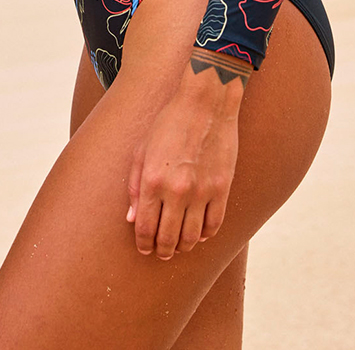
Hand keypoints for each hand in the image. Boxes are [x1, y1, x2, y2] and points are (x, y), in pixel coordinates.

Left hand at [126, 60, 244, 259]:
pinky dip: (206, 234)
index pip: (145, 228)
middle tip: (162, 253)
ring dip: (184, 246)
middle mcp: (177, 190)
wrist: (206, 101)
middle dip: (162, 250)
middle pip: (168, 238)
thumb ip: (135, 186)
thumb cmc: (170, 121)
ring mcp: (202, 191)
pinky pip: (214, 224)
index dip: (143, 244)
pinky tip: (200, 232)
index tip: (144, 248)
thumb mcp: (143, 149)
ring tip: (179, 245)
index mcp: (153, 180)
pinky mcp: (222, 188)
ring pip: (192, 237)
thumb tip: (132, 219)